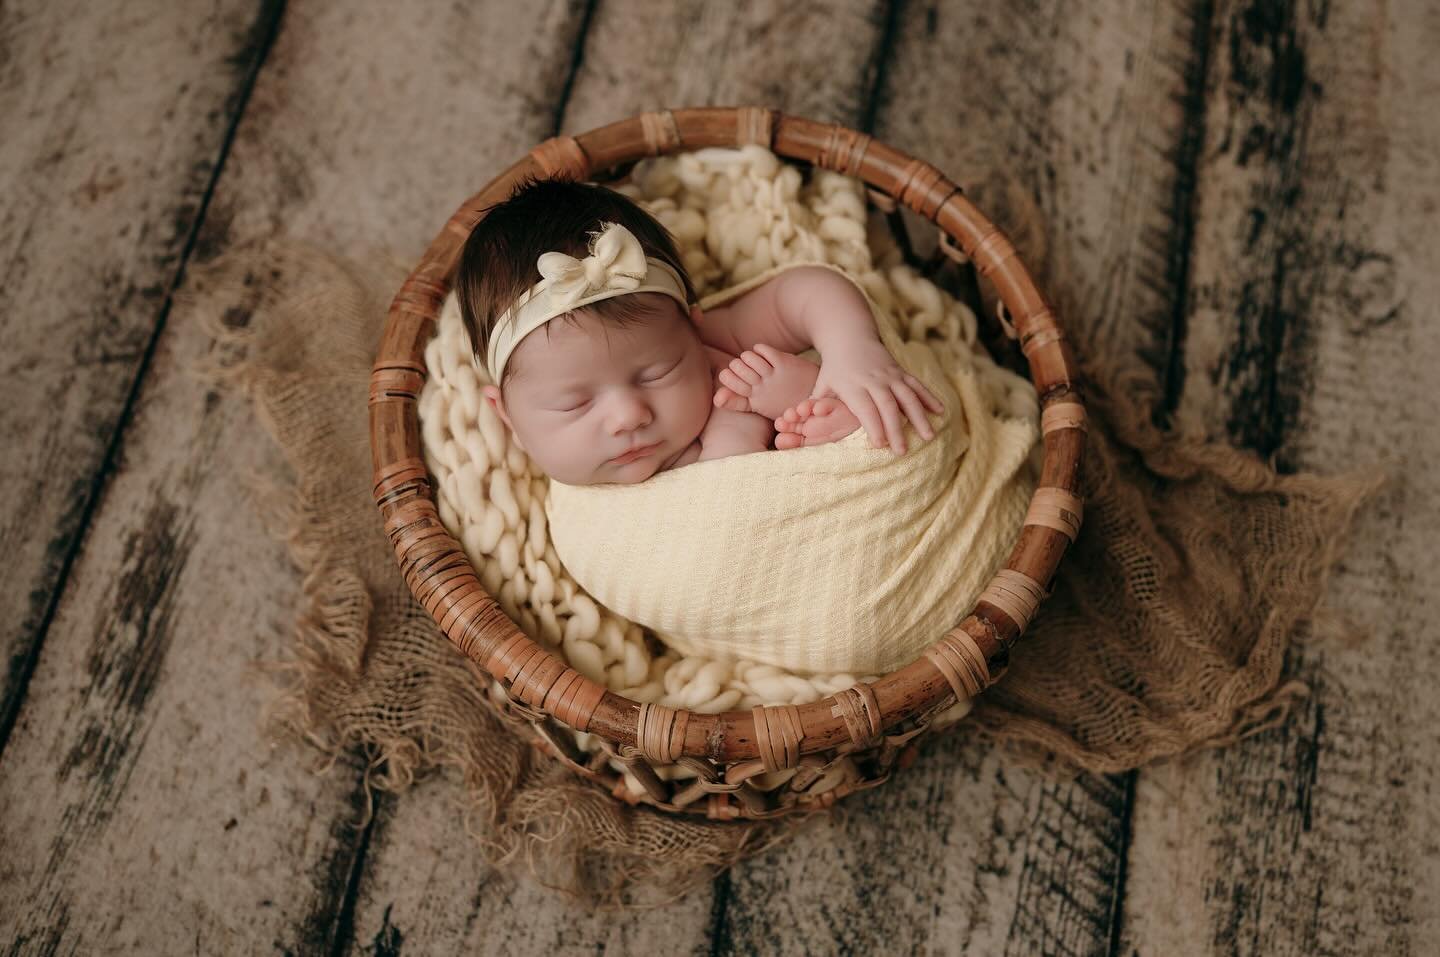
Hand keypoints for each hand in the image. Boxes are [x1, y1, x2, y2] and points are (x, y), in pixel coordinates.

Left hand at [810, 339, 943, 454]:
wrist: (849, 335)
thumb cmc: (833, 367)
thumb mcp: (823, 383)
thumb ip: (816, 403)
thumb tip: (802, 423)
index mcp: (853, 385)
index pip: (865, 408)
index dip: (874, 426)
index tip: (880, 445)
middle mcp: (874, 379)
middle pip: (888, 405)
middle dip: (896, 429)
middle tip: (902, 451)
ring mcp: (890, 374)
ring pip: (908, 396)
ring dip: (919, 416)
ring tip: (929, 436)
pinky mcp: (901, 371)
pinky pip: (917, 385)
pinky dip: (929, 398)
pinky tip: (940, 412)